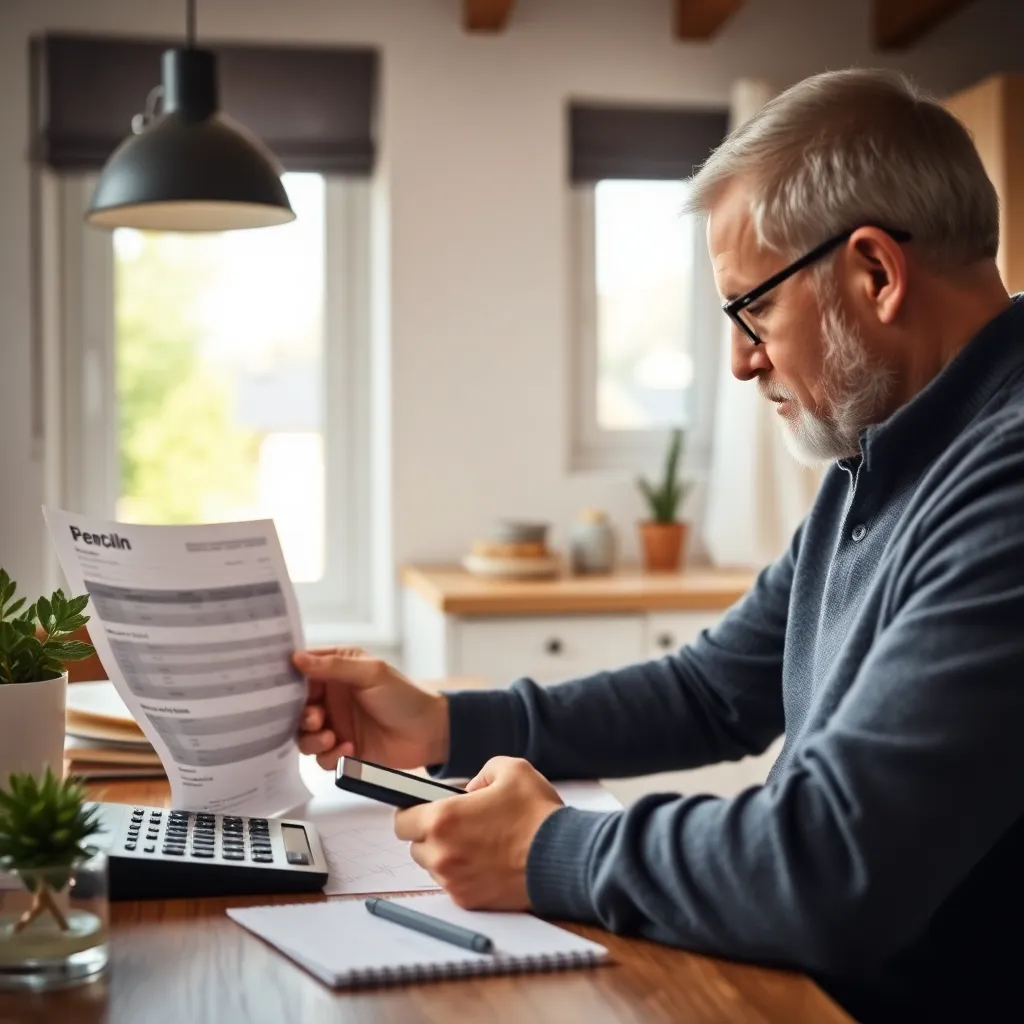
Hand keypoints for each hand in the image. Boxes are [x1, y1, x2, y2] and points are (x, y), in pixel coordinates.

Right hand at [293, 648, 449, 769]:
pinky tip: (349, 750)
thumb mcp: (371, 673)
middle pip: (296, 708)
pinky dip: (330, 756)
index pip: (302, 672)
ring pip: (304, 735)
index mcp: (337, 672)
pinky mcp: (342, 750)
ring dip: (312, 739)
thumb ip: (334, 666)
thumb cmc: (404, 696)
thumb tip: (296, 658)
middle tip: (316, 718)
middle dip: (300, 715)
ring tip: (331, 737)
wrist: (429, 733)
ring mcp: (335, 724)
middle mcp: (332, 698)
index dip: (288, 680)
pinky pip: (321, 757)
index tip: (276, 688)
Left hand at [394, 756, 563, 910]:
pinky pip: (452, 884)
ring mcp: (455, 881)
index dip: (412, 812)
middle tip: (458, 825)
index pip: (401, 821)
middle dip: (431, 835)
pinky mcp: (469, 900)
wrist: (564, 857)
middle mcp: (443, 853)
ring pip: (433, 867)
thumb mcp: (511, 769)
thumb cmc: (538, 814)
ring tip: (476, 843)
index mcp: (444, 819)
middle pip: (415, 846)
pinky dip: (462, 874)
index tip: (422, 810)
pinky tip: (486, 861)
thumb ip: (482, 772)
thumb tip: (471, 789)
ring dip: (446, 855)